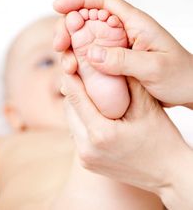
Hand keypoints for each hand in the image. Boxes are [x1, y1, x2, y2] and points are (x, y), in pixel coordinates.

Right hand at [54, 0, 192, 107]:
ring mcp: (119, 46)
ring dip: (72, 48)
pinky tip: (75, 70)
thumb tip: (90, 53)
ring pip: (88, 39)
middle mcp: (124, 31)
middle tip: (58, 45)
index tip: (57, 7)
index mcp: (135, 23)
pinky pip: (94, 55)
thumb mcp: (154, 67)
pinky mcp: (116, 60)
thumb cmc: (179, 76)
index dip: (78, 0)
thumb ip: (123, 60)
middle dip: (68, 28)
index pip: (102, 0)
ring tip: (67, 64)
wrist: (188, 90)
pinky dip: (81, 61)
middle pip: (89, 19)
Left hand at [61, 73, 192, 209]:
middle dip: (73, 91)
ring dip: (76, 106)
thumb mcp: (147, 106)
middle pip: (69, 110)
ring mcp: (85, 158)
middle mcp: (87, 149)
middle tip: (81, 78)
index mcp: (101, 134)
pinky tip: (93, 114)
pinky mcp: (86, 162)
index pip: (76, 98)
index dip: (71, 78)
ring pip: (70, 122)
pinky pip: (76, 135)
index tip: (70, 65)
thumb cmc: (162, 139)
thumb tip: (108, 64)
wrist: (168, 173)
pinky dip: (81, 121)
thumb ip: (127, 82)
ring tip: (88, 94)